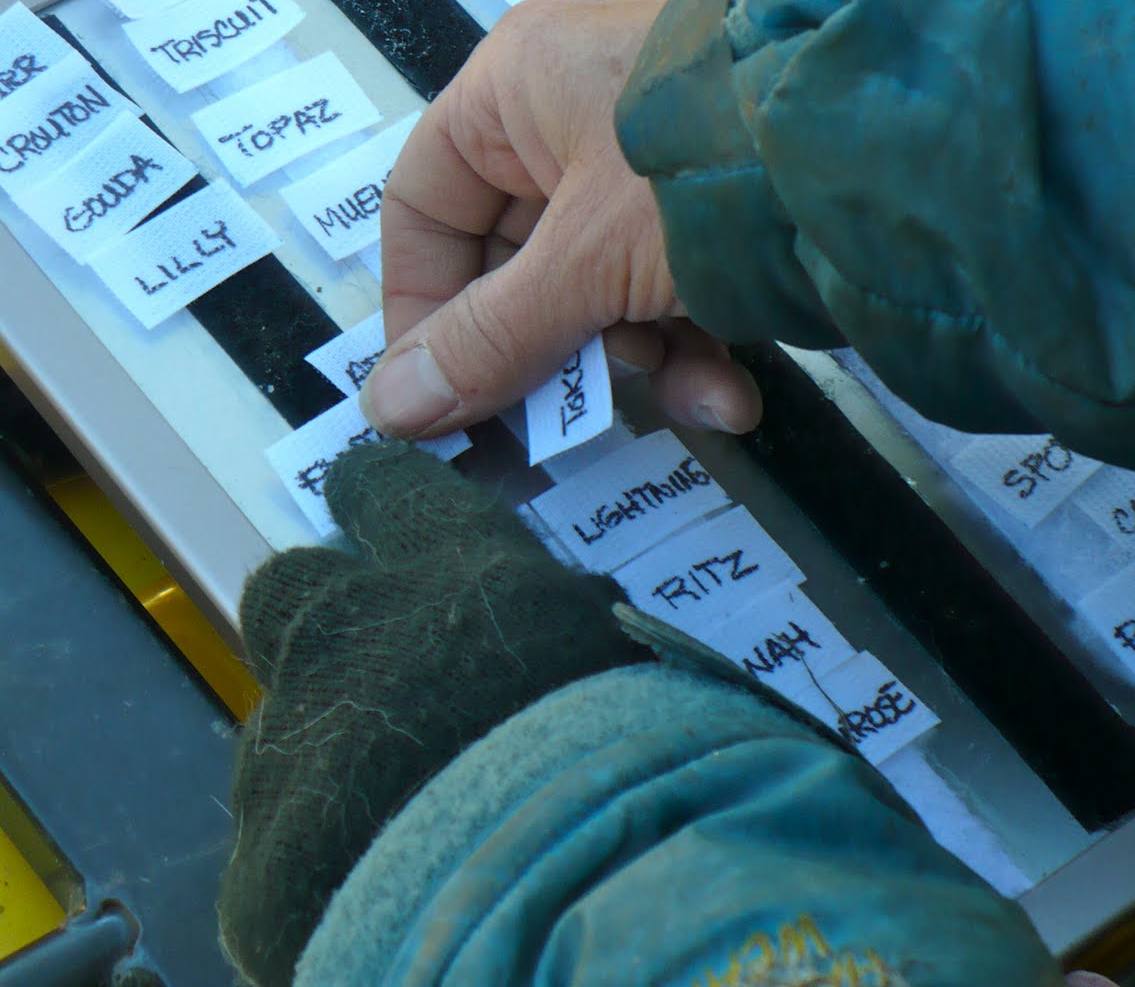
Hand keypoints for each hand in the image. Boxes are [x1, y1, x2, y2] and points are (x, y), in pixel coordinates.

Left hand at [219, 442, 644, 986]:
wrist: (564, 893)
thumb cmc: (626, 756)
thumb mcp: (617, 654)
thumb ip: (563, 621)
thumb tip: (565, 617)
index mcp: (454, 565)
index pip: (383, 487)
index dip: (371, 496)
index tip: (364, 500)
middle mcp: (355, 629)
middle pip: (288, 587)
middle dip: (318, 620)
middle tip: (371, 671)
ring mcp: (294, 740)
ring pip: (277, 720)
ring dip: (321, 746)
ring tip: (386, 802)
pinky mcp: (262, 855)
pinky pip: (274, 840)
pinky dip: (315, 854)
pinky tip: (373, 884)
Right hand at [360, 0, 761, 438]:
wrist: (882, 137)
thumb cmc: (702, 167)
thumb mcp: (587, 261)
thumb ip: (491, 340)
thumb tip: (388, 413)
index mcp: (512, 91)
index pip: (423, 207)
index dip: (420, 307)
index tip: (435, 395)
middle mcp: (569, 115)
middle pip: (513, 261)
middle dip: (550, 351)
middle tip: (556, 427)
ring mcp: (644, 164)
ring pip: (594, 288)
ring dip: (637, 359)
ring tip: (692, 396)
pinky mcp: (709, 204)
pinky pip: (664, 285)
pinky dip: (693, 345)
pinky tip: (732, 393)